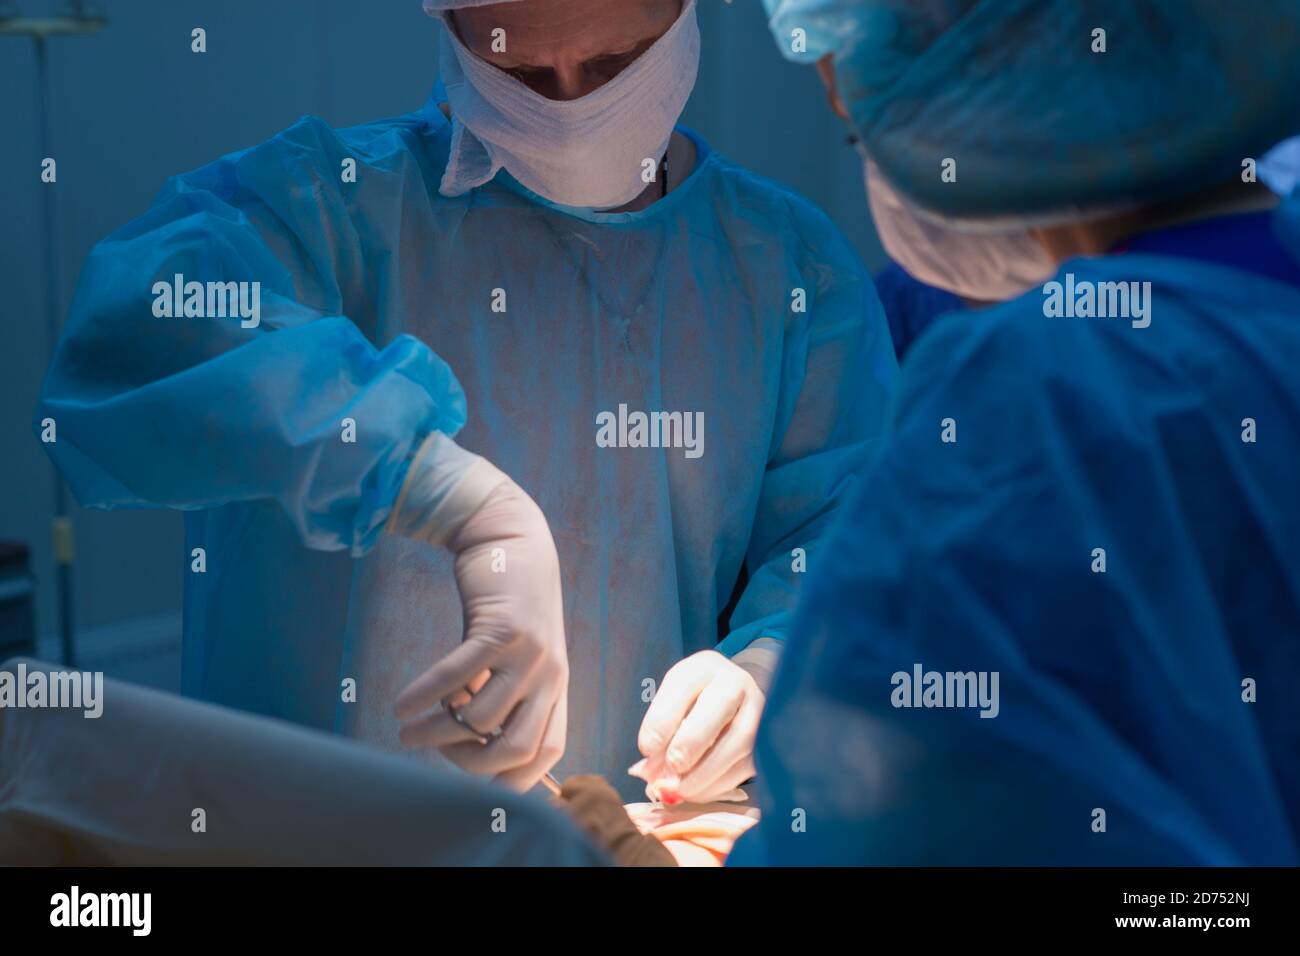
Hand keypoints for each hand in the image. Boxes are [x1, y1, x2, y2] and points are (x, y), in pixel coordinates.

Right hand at [394, 477, 567, 790]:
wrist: (513, 538)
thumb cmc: (506, 605)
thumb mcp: (514, 655)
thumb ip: (499, 694)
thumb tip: (463, 740)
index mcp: (554, 687)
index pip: (548, 753)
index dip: (511, 776)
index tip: (471, 777)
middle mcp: (548, 676)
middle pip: (516, 749)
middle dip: (470, 764)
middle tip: (436, 752)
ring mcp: (528, 653)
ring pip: (481, 719)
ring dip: (436, 733)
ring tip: (407, 729)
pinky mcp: (501, 628)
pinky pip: (457, 676)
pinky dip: (425, 696)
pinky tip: (401, 705)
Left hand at [631, 650, 763, 802]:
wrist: (735, 699)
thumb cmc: (695, 702)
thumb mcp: (673, 705)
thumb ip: (660, 734)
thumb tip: (653, 776)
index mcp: (704, 667)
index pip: (684, 685)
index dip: (662, 720)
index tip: (646, 749)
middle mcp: (737, 682)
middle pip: (719, 706)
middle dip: (691, 742)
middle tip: (672, 767)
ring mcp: (758, 710)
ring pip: (739, 741)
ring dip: (706, 772)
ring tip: (680, 789)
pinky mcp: (766, 740)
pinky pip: (746, 765)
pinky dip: (718, 784)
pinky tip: (697, 792)